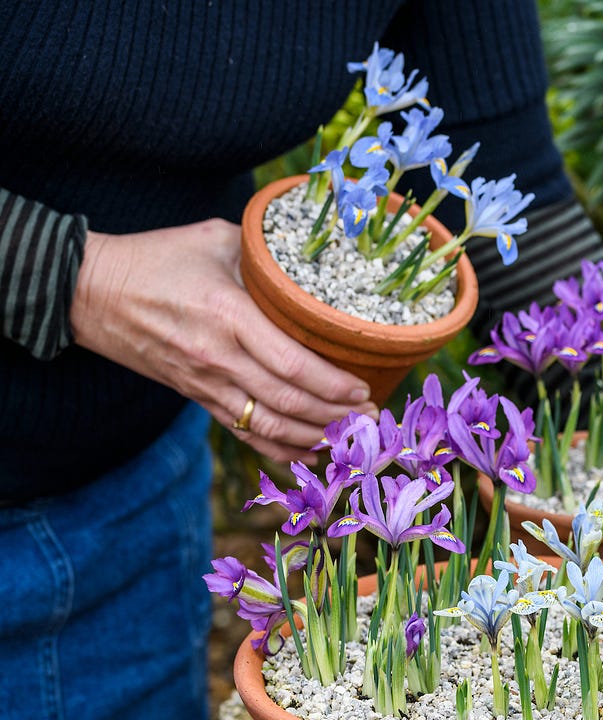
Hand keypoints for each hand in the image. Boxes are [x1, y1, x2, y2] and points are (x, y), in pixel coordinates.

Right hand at [71, 219, 375, 462]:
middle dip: (335, 416)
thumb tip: (315, 256)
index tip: (363, 388)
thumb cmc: (156, 258)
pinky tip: (309, 452)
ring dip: (313, 437)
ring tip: (350, 436)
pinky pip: (243, 431)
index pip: (291, 363)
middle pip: (288, 402)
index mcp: (228, 316)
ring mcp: (204, 383)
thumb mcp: (215, 239)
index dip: (332, 384)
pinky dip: (279, 448)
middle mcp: (218, 358)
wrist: (87, 291)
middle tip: (371, 417)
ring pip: (268, 425)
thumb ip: (266, 253)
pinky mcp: (196, 396)